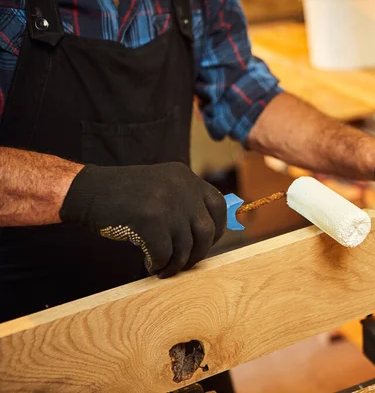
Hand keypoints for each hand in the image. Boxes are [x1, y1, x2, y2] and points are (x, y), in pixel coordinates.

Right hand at [60, 163, 226, 277]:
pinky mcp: (149, 219)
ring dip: (176, 263)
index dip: (218, 229)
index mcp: (185, 176)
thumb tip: (209, 235)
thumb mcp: (161, 188)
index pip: (218, 205)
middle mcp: (180, 186)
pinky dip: (158, 265)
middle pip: (207, 229)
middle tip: (184, 263)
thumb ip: (184, 203)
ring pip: (186, 246)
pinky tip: (149, 265)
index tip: (206, 243)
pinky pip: (164, 253)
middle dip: (198, 253)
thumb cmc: (123, 197)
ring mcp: (165, 202)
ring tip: (163, 267)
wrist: (85, 191)